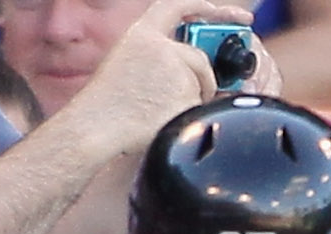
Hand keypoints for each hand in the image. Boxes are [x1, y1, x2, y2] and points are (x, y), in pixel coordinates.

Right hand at [71, 0, 247, 151]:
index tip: (234, 17)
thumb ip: (160, 57)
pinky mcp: (184, 95)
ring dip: (196, 100)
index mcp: (141, 34)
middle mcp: (158, 46)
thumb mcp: (130, 62)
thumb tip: (196, 68)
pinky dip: (193, 117)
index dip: (204, 7)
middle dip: (204, 78)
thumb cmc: (110, 103)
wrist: (96, 125)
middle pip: (199, 58)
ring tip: (164, 111)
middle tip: (198, 94)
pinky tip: (166, 121)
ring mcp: (172, 70)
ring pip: (203, 84)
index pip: (176, 7)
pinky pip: (203, 108)